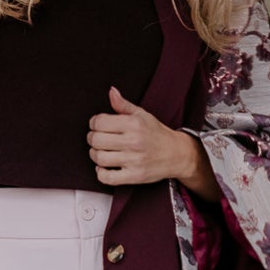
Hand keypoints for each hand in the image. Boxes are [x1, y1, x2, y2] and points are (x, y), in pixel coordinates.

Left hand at [88, 86, 215, 191]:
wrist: (176, 154)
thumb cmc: (157, 134)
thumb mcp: (142, 115)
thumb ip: (123, 105)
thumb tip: (111, 92)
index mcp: (134, 124)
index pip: (99, 122)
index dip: (94, 123)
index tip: (97, 125)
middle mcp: (134, 142)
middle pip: (96, 140)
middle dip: (92, 138)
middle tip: (97, 138)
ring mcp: (134, 160)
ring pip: (99, 158)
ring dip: (95, 155)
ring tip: (101, 152)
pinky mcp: (134, 176)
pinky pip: (107, 178)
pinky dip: (101, 173)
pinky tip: (104, 167)